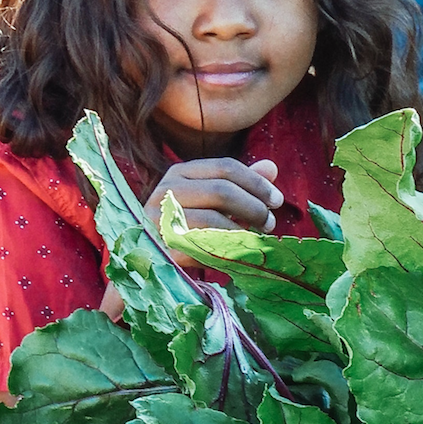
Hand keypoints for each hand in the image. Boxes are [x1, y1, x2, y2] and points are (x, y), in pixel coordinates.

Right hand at [142, 157, 284, 266]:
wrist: (145, 256)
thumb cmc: (185, 222)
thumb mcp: (211, 198)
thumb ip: (241, 183)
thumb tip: (272, 168)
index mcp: (180, 173)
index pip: (226, 167)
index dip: (256, 183)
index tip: (277, 200)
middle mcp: (166, 191)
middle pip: (222, 191)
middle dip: (253, 207)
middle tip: (270, 223)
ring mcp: (159, 220)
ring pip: (212, 220)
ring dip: (242, 231)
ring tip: (257, 240)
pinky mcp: (159, 248)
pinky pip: (201, 248)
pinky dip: (225, 252)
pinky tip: (237, 255)